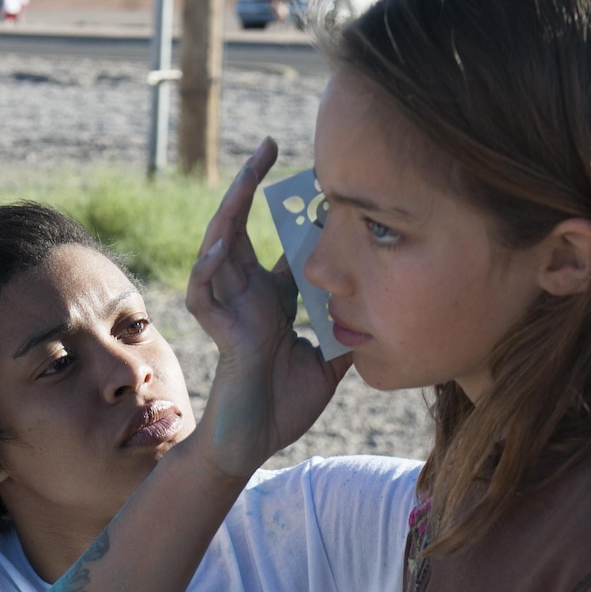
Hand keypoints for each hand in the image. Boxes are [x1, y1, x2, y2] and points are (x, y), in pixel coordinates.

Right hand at [184, 139, 350, 479]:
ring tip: (246, 174)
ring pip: (221, 248)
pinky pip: (206, 292)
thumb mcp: (330, 364)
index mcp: (274, 301)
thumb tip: (384, 316)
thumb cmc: (283, 407)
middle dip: (253, 187)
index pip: (284, 246)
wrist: (252, 445)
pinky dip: (211, 267)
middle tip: (268, 146)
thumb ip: (348, 336)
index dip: (297, 213)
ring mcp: (232, 311)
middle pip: (246, 229)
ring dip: (230, 209)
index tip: (320, 180)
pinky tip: (224, 242)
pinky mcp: (220, 332)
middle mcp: (250, 297)